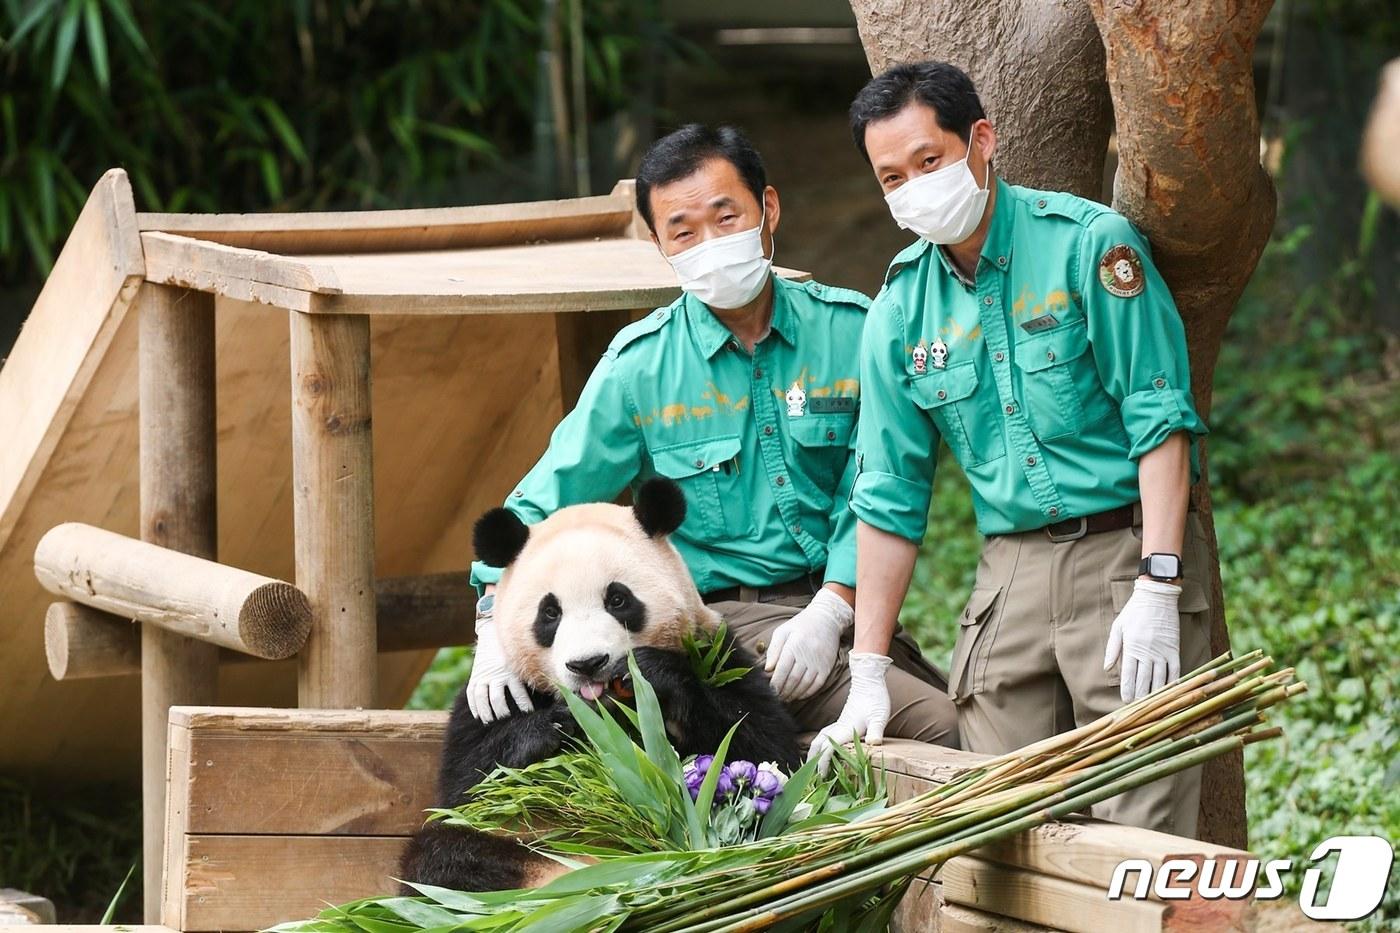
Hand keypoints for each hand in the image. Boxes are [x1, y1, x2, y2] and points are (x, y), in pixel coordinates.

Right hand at [467, 619, 533, 722]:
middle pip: (497, 698)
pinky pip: (472, 693)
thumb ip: (529, 677)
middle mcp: (497, 674)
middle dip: (501, 713)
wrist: (493, 634)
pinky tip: (478, 715)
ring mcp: (484, 675)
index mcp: (512, 672)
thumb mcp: (521, 663)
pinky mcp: (475, 675)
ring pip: (482, 697)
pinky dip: (474, 705)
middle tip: (505, 721)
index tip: (528, 715)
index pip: (518, 693)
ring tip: (489, 722)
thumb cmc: (513, 653)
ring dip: (485, 712)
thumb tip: (548, 694)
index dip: (524, 706)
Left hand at [764, 588, 852, 700]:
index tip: (770, 690)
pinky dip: (807, 693)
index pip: (782, 669)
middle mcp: (807, 654)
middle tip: (776, 697)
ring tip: (785, 698)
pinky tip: (799, 695)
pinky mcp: (827, 667)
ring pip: (805, 684)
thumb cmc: (801, 625)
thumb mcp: (783, 631)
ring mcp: (819, 662)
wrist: (827, 619)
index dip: (775, 683)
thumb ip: (773, 650)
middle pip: (793, 679)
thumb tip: (767, 669)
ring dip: (794, 694)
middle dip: (783, 691)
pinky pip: (817, 685)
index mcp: (794, 645)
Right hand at [805, 652, 891, 773]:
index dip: (822, 763)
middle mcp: (838, 727)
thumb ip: (876, 730)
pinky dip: (820, 744)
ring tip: (812, 765)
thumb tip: (874, 744)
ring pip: (819, 738)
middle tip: (811, 775)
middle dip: (811, 760)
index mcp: (845, 729)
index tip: (820, 777)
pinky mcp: (841, 721)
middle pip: (817, 744)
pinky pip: (824, 735)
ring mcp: (838, 724)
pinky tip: (823, 748)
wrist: (869, 680)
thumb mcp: (879, 716)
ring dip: (813, 752)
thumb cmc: (875, 699)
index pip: (828, 749)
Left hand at [1104, 579, 1181, 701]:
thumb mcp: (1118, 627)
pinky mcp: (1175, 649)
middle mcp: (1147, 652)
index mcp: (1131, 647)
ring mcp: (1162, 651)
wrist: (1157, 597)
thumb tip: (1106, 668)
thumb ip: (1113, 649)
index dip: (1127, 690)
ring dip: (1156, 694)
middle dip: (1140, 696)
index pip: (1128, 675)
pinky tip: (1170, 693)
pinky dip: (1173, 683)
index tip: (1126, 702)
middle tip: (1138, 709)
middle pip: (1144, 680)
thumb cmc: (1134, 612)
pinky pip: (1175, 670)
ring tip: (1152, 706)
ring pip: (1160, 679)